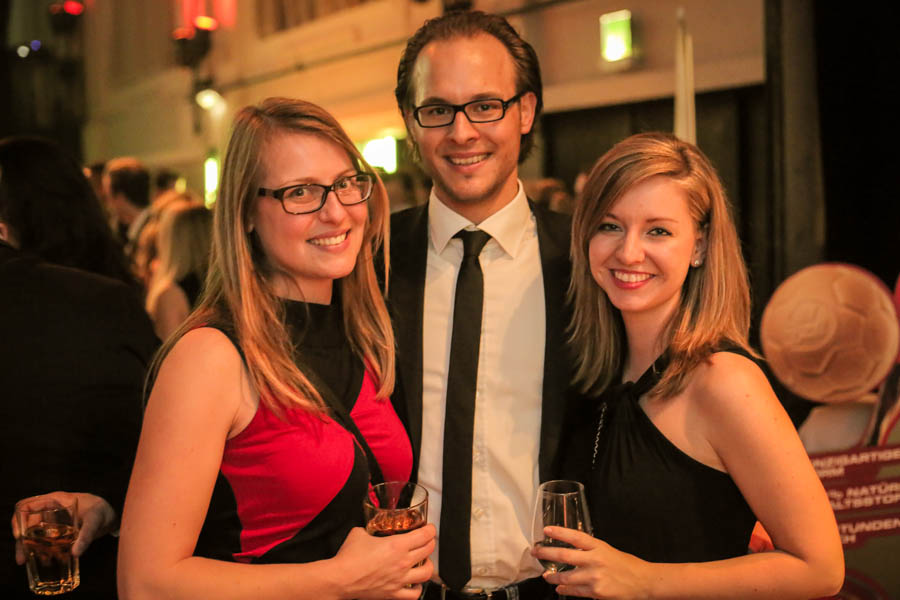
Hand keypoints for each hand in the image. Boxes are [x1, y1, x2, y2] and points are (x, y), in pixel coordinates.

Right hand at [11, 492, 116, 564]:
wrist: (112, 515)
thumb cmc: (103, 510)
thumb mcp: (96, 520)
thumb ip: (86, 535)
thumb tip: (75, 553)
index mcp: (55, 500)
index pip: (27, 506)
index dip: (19, 520)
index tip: (20, 537)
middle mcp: (51, 509)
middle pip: (27, 523)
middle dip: (22, 541)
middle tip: (22, 559)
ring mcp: (53, 520)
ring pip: (33, 533)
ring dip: (31, 548)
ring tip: (33, 562)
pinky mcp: (58, 530)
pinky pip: (44, 539)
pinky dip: (42, 550)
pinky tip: (46, 561)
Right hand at [333, 524, 435, 599]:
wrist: (341, 578)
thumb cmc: (349, 558)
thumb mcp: (360, 533)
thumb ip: (369, 530)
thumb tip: (369, 530)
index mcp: (397, 545)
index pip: (424, 535)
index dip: (430, 530)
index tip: (430, 528)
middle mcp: (402, 562)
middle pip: (428, 551)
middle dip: (430, 543)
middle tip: (428, 541)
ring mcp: (399, 579)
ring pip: (426, 573)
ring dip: (428, 565)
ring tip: (424, 561)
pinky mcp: (393, 593)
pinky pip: (414, 594)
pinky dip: (417, 588)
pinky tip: (414, 583)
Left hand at [532, 526, 651, 598]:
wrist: (643, 582)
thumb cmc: (626, 565)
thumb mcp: (607, 550)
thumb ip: (590, 550)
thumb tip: (571, 550)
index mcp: (598, 546)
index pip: (575, 536)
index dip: (559, 532)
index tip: (546, 530)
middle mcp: (595, 560)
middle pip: (564, 555)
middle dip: (546, 554)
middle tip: (536, 553)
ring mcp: (595, 577)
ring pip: (566, 577)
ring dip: (552, 576)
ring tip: (546, 575)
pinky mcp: (596, 592)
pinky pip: (575, 591)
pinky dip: (564, 589)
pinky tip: (559, 587)